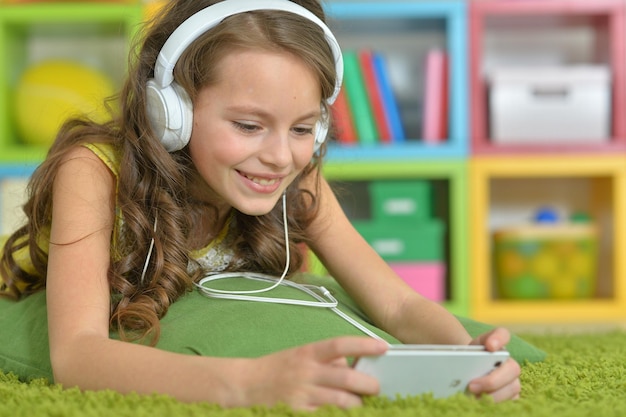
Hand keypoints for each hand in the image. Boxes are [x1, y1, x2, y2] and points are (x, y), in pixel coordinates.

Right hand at [242, 336, 387, 410]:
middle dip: (368, 384)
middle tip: (376, 388)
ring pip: (342, 402)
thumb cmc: (276, 370)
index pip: (340, 344)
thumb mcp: (301, 356)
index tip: (382, 346)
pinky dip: (339, 416)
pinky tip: (344, 415)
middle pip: (346, 377)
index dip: (363, 345)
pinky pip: (326, 416)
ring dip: (357, 406)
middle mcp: (306, 372)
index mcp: (308, 353)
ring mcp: (302, 395)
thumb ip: (326, 360)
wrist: (243, 386)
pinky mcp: (297, 413)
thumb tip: (356, 365)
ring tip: (361, 406)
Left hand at [467, 327, 520, 400]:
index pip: (503, 334)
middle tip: (471, 386)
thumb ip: (460, 352)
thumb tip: (455, 363)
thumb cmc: (467, 359)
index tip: (490, 346)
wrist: (469, 369)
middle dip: (492, 380)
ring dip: (494, 395)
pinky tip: (482, 403)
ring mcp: (513, 379)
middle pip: (512, 368)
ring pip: (513, 387)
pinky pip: (511, 401)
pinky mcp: (511, 395)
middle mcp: (509, 361)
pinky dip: (497, 403)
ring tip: (475, 398)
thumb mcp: (462, 351)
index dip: (499, 339)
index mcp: (497, 345)